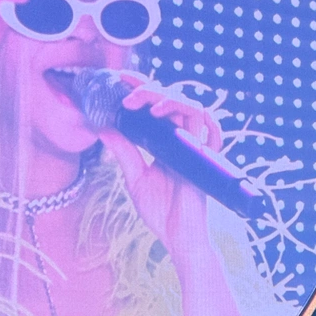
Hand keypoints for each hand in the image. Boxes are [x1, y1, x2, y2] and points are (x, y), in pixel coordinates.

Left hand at [98, 72, 224, 255]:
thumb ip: (124, 152)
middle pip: (174, 100)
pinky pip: (212, 130)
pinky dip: (201, 118)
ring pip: (192, 107)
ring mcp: (195, 147)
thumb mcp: (134, 177)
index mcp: (165, 141)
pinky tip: (173, 114)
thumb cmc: (160, 211)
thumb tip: (103, 127)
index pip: (157, 105)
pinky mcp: (204, 159)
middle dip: (151, 90)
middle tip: (128, 95)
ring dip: (170, 99)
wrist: (178, 236)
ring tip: (148, 106)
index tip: (121, 79)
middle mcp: (182, 140)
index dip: (142, 87)